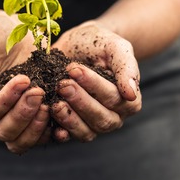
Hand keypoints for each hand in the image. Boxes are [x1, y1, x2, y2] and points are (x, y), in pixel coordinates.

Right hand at [0, 11, 51, 153]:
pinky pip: (43, 134)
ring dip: (37, 127)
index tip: (23, 79)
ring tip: (50, 104)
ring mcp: (17, 117)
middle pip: (5, 132)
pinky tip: (63, 113)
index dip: (6, 100)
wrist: (11, 29)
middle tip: (38, 91)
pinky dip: (53, 130)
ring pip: (22, 140)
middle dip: (23, 115)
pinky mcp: (36, 114)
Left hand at [49, 21, 141, 141]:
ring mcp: (92, 124)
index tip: (75, 70)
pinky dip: (58, 130)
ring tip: (54, 101)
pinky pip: (68, 136)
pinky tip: (49, 119)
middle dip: (80, 101)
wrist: (77, 45)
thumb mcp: (115, 47)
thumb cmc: (99, 44)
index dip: (94, 86)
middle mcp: (113, 116)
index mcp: (128, 100)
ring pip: (86, 131)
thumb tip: (131, 94)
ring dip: (69, 118)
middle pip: (101, 119)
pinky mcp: (72, 127)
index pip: (114, 98)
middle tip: (62, 84)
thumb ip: (126, 67)